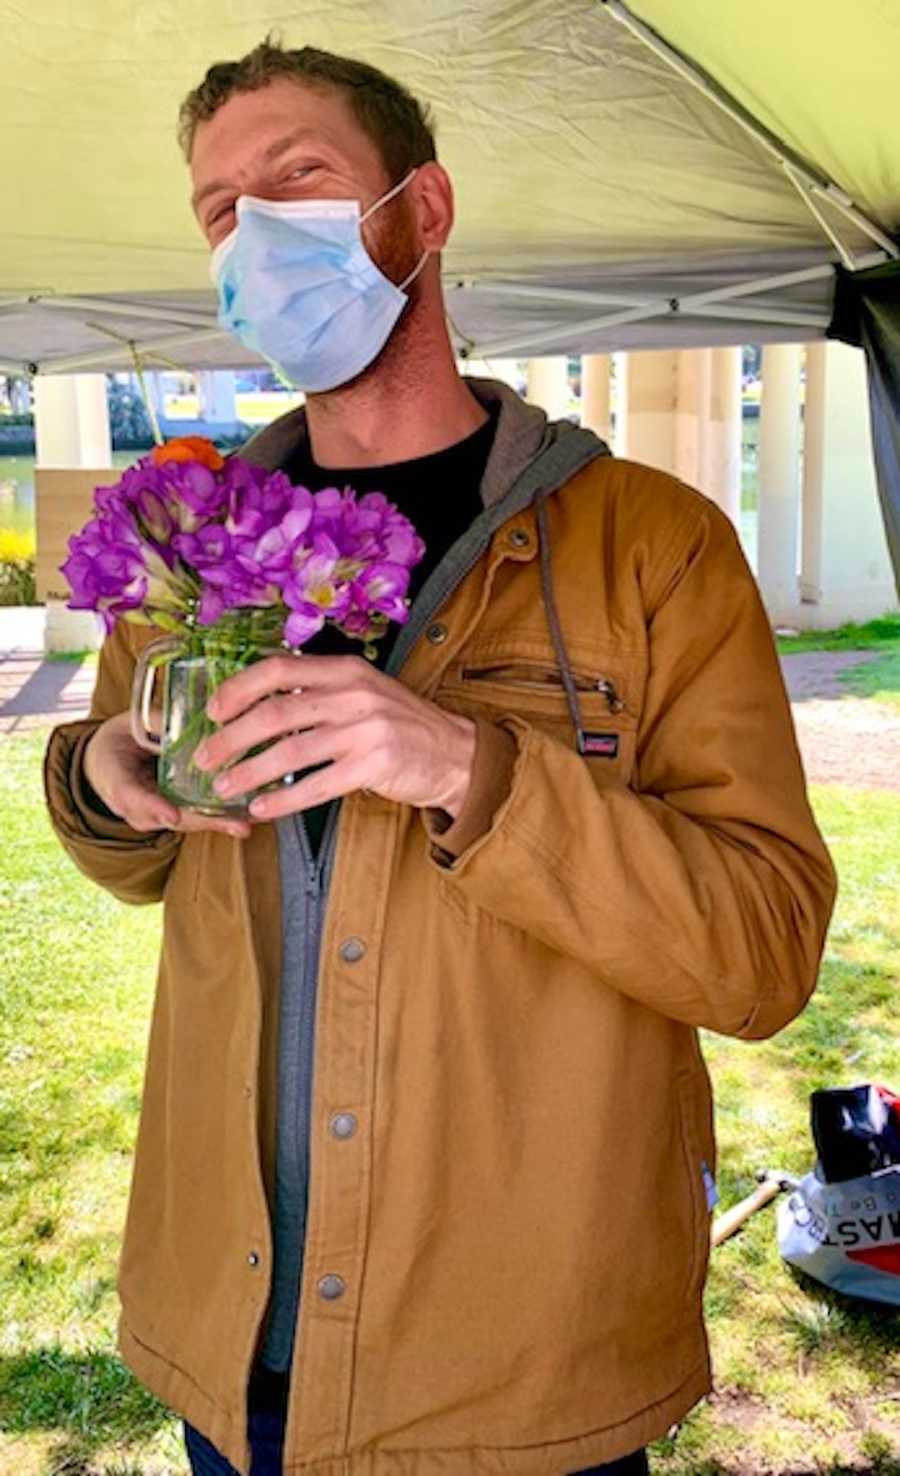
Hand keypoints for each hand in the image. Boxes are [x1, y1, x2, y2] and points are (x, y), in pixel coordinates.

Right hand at [82, 713, 250, 838]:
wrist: (105, 765)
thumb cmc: (118, 741)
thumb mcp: (129, 725)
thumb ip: (157, 723)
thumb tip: (194, 716)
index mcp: (115, 778)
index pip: (131, 795)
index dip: (153, 806)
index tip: (172, 814)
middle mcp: (135, 806)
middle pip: (171, 817)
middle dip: (206, 821)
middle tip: (237, 823)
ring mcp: (155, 815)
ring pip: (188, 822)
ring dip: (221, 823)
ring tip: (250, 821)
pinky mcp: (173, 816)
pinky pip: (197, 819)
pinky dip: (222, 819)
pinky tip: (250, 817)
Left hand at [194, 653, 476, 822]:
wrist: (455, 753)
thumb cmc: (400, 724)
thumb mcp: (363, 691)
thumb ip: (319, 690)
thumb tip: (258, 703)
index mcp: (345, 670)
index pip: (278, 669)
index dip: (238, 689)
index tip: (211, 711)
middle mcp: (354, 694)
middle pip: (276, 712)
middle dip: (232, 737)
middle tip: (205, 757)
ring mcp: (366, 730)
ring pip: (291, 750)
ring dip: (250, 771)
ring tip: (224, 786)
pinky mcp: (375, 765)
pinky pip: (317, 785)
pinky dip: (284, 799)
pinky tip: (262, 807)